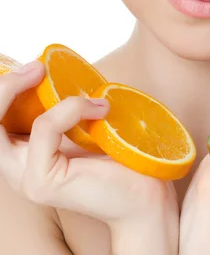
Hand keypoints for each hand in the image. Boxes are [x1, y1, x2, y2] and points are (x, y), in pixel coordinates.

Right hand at [0, 60, 178, 243]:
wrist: (143, 196)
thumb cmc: (117, 158)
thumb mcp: (81, 125)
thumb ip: (63, 106)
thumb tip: (56, 68)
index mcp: (22, 153)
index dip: (3, 89)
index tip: (32, 66)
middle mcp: (15, 167)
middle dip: (0, 87)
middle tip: (35, 66)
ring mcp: (24, 177)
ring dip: (18, 89)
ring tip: (45, 72)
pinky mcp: (41, 181)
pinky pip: (44, 129)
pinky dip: (70, 108)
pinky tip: (99, 108)